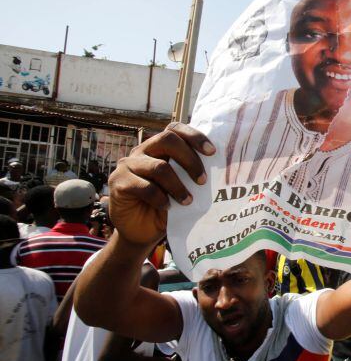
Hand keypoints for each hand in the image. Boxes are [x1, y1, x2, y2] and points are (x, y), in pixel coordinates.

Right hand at [108, 122, 214, 245]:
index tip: (212, 152)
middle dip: (190, 159)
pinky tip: (167, 207)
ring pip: (159, 167)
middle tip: (203, 181)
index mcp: (159, 147)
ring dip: (178, 186)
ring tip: (188, 201)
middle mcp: (143, 151)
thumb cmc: (167, 207)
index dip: (194, 136)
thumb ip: (192, 176)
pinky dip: (160, 198)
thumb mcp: (182, 189)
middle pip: (167, 139)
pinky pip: (144, 187)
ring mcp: (128, 165)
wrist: (141, 231)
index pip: (175, 129)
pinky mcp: (118, 182)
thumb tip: (222, 171)